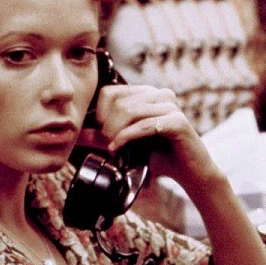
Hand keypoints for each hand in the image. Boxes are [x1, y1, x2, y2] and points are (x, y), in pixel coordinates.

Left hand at [88, 84, 222, 187]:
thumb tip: (75, 135)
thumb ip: (103, 137)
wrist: (190, 173)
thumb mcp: (127, 144)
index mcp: (148, 94)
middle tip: (109, 145)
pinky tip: (119, 149)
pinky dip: (126, 138)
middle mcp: (161, 95)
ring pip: (130, 111)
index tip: (103, 134)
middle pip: (119, 102)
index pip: (111, 92)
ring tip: (114, 148)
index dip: (101, 113)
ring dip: (116, 133)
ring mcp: (171, 106)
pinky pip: (143, 125)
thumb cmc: (161, 157)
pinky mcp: (178, 121)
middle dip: (108, 126)